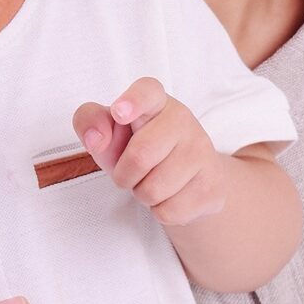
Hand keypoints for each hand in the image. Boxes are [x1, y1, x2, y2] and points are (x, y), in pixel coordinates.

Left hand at [73, 77, 226, 225]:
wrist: (184, 179)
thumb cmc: (138, 147)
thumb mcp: (108, 132)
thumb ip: (89, 121)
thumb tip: (96, 138)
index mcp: (155, 102)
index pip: (147, 92)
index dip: (133, 101)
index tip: (119, 113)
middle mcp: (183, 120)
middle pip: (141, 155)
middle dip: (124, 174)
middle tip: (131, 172)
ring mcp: (203, 152)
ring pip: (154, 189)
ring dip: (142, 194)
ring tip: (152, 181)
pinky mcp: (213, 186)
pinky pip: (170, 211)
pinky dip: (160, 211)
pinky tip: (170, 196)